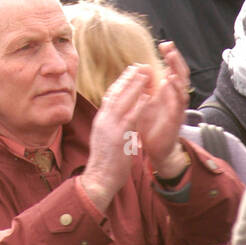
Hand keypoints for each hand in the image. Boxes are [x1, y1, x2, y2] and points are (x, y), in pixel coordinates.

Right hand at [80, 64, 150, 210]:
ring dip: (136, 85)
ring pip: (124, 100)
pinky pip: (131, 116)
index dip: (121, 82)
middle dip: (128, 78)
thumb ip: (111, 127)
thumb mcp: (104, 139)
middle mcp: (104, 119)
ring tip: (145, 74)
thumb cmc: (104, 163)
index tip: (129, 72)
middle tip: (139, 66)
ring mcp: (111, 126)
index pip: (111, 96)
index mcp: (101, 120)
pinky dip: (139, 105)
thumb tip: (118, 120)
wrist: (98, 178)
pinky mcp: (120, 136)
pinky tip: (147, 97)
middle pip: (117, 93)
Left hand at [136, 42, 190, 174]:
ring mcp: (177, 109)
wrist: (155, 149)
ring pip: (182, 89)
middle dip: (176, 60)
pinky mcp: (175, 120)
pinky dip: (176, 94)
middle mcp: (174, 98)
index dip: (170, 57)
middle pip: (180, 75)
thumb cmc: (149, 124)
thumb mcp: (144, 100)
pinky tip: (171, 83)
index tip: (164, 44)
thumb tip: (142, 67)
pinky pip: (178, 105)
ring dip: (177, 75)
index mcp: (167, 92)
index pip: (172, 70)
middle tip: (169, 47)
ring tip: (171, 62)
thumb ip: (145, 85)